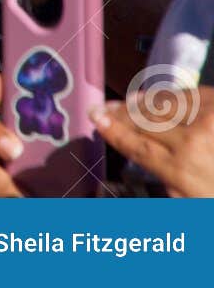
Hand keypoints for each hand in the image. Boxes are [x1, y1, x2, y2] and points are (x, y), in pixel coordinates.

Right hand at [94, 87, 213, 197]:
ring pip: (161, 104)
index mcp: (180, 171)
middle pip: (144, 122)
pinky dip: (165, 96)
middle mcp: (189, 141)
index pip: (136, 145)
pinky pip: (185, 95)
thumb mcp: (195, 203)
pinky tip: (153, 96)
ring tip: (124, 101)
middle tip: (103, 109)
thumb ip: (169, 182)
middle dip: (120, 115)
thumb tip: (147, 161)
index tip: (96, 119)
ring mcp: (207, 119)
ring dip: (139, 102)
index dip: (113, 130)